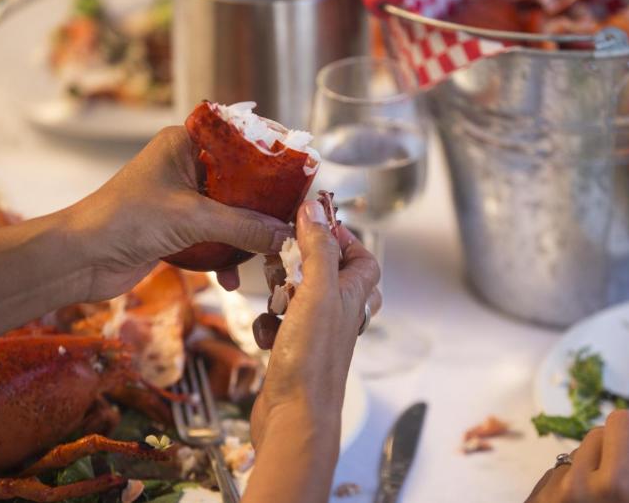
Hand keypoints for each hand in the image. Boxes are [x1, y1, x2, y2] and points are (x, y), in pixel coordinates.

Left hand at [65, 126, 292, 300]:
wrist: (79, 260)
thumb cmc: (124, 220)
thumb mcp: (193, 219)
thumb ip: (243, 226)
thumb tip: (286, 236)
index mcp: (186, 144)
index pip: (241, 140)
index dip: (272, 157)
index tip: (300, 177)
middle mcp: (187, 166)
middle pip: (241, 181)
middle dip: (265, 207)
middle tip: (291, 222)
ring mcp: (183, 199)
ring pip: (231, 213)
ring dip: (247, 236)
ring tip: (268, 255)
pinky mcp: (177, 230)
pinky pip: (214, 238)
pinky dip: (225, 257)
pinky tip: (230, 279)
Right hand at [249, 200, 380, 446]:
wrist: (294, 417)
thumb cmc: (312, 359)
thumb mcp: (317, 292)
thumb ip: (319, 249)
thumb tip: (315, 210)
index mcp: (354, 296)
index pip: (363, 258)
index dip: (342, 238)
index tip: (312, 224)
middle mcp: (339, 314)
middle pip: (327, 274)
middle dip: (300, 264)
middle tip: (282, 262)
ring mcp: (316, 334)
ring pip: (298, 299)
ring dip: (279, 296)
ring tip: (273, 302)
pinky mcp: (292, 352)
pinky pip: (278, 326)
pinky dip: (267, 326)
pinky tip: (264, 337)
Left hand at [526, 410, 628, 502]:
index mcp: (615, 483)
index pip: (620, 420)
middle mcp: (577, 483)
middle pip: (597, 434)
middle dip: (616, 450)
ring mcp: (551, 491)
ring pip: (576, 452)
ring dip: (593, 467)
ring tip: (607, 498)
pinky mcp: (536, 497)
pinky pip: (557, 472)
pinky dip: (573, 482)